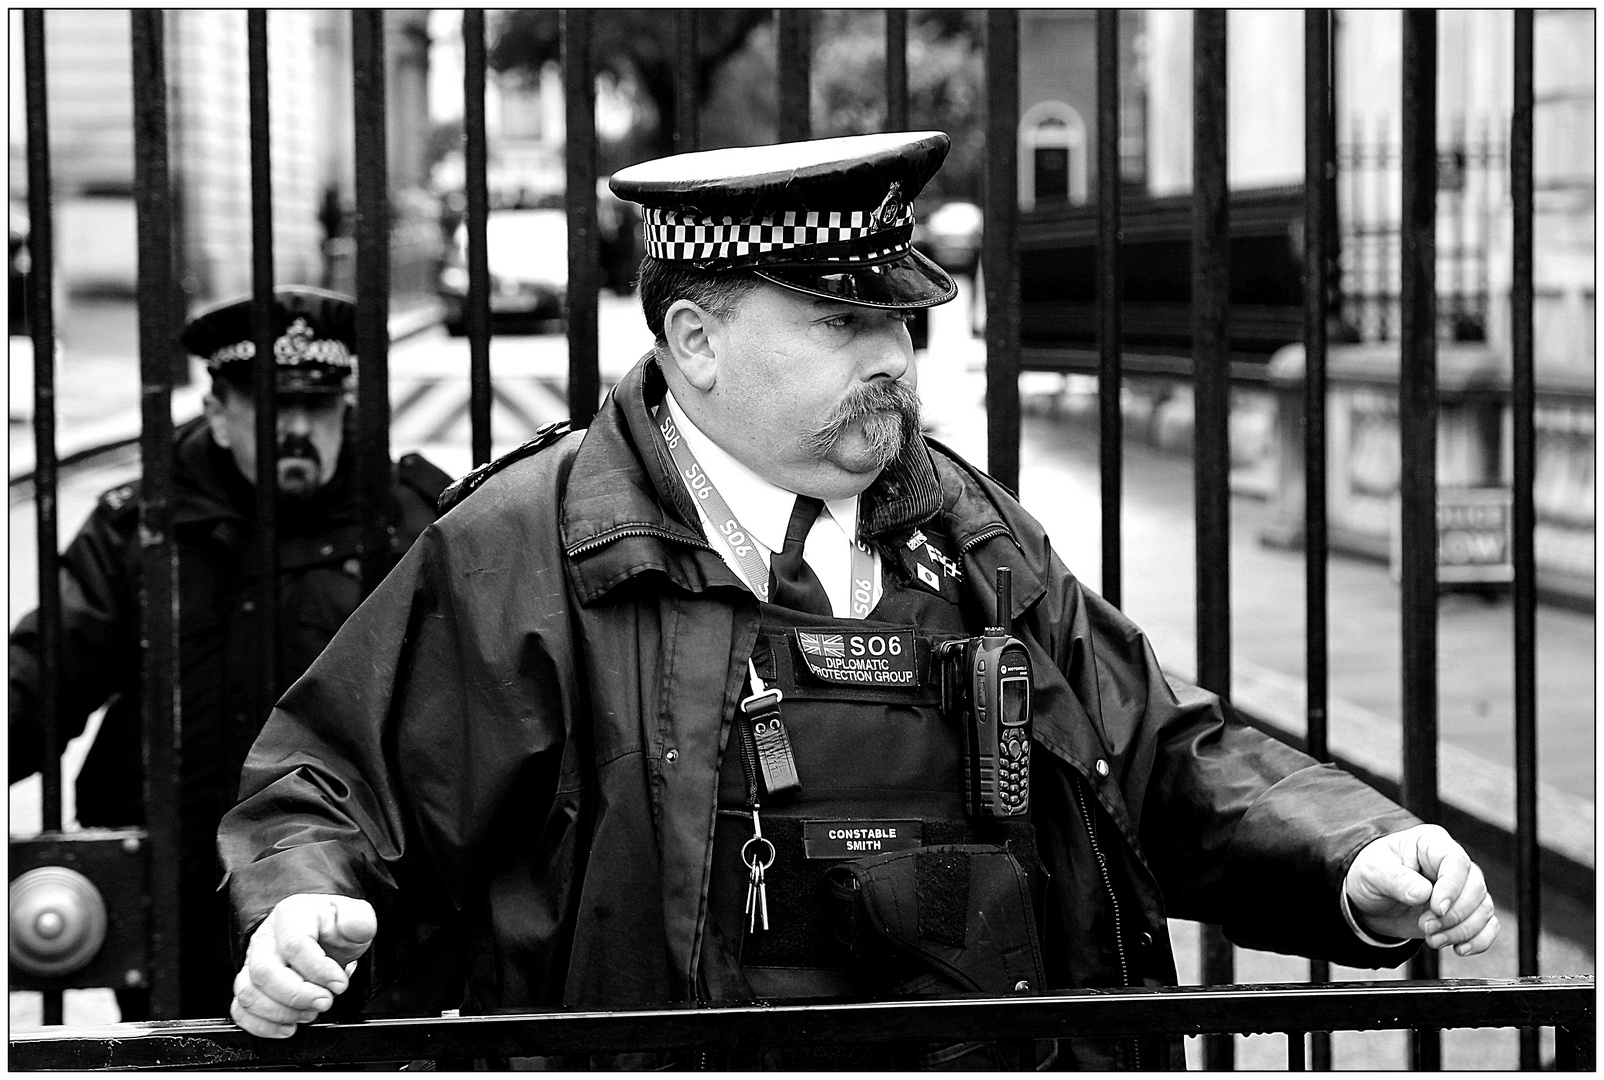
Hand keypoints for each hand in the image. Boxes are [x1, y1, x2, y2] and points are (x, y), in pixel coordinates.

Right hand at [230, 894, 376, 1037]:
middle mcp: (265, 937)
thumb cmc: (336, 928)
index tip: (339, 984)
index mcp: (291, 914)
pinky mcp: (249, 985)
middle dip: (297, 995)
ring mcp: (252, 962)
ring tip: (309, 1013)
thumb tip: (356, 925)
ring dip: (281, 1012)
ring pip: (248, 992)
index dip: (318, 970)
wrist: (326, 938)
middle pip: (265, 971)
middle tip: (325, 1002)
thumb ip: (359, 920)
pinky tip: (288, 1026)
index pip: (295, 945)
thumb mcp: (356, 917)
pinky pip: (240, 1009)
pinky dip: (262, 1025)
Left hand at [1344, 824, 1498, 955]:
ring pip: (1483, 909)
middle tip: (1426, 926)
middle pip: (1475, 888)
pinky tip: (1459, 948)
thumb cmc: (1371, 874)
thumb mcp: (1373, 872)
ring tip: (1433, 939)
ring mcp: (1461, 888)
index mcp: (1431, 844)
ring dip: (1461, 930)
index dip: (1452, 887)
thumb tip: (1423, 893)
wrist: (1369, 899)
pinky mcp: (1465, 912)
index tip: (1436, 908)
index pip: (1456, 862)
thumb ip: (1397, 880)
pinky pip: (1488, 926)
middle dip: (1454, 915)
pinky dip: (1479, 941)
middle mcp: (1452, 864)